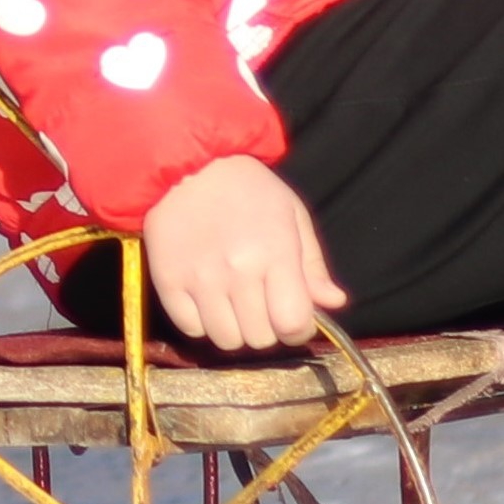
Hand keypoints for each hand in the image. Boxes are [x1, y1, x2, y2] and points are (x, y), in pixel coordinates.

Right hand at [137, 157, 343, 355]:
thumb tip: (334, 302)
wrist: (187, 164)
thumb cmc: (248, 188)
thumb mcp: (292, 214)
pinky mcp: (169, 282)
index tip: (292, 319)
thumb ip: (313, 264)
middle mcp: (238, 271)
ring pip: (226, 340)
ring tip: (234, 304)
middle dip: (267, 328)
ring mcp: (200, 279)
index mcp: (275, 253)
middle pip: (260, 338)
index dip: (298, 330)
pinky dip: (203, 323)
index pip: (292, 323)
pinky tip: (207, 299)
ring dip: (235, 329)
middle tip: (261, 305)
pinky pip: (192, 329)